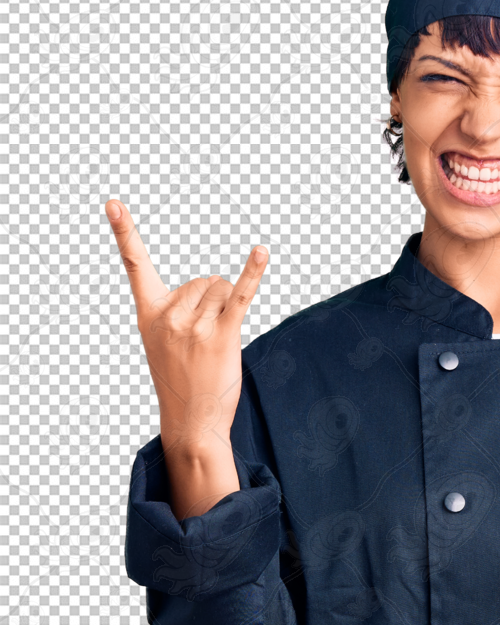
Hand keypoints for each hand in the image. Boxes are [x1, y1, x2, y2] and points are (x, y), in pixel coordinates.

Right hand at [106, 199, 268, 516]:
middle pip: (205, 280)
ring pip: (224, 290)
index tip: (112, 202)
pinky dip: (253, 272)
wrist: (191, 422)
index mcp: (149, 312)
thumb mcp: (164, 341)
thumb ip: (178, 308)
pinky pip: (241, 295)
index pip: (135, 265)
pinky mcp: (222, 335)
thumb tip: (217, 284)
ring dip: (229, 309)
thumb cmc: (181, 380)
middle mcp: (168, 315)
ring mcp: (194, 325)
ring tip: (217, 344)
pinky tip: (261, 252)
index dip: (124, 232)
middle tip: (205, 340)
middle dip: (214, 301)